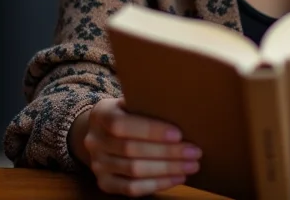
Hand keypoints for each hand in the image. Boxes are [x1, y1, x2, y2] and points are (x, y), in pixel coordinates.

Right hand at [69, 97, 201, 196]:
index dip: (150, 130)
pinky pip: (131, 189)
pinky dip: (157, 184)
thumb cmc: (126, 111)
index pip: (122, 125)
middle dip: (167, 152)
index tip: (178, 134)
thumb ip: (146, 103)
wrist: (101, 131)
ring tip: (191, 165)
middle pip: (131, 150)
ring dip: (167, 170)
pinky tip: (177, 178)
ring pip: (134, 171)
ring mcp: (98, 165)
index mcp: (101, 114)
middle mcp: (94, 141)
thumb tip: (179, 107)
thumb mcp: (129, 100)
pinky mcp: (104, 183)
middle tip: (194, 152)